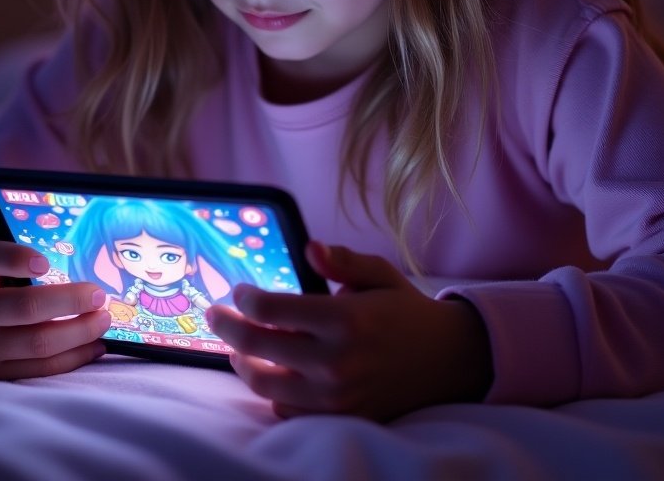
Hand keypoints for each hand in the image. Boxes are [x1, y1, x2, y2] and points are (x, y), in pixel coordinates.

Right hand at [0, 217, 112, 379]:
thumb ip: (4, 232)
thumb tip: (20, 209)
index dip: (14, 257)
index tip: (45, 260)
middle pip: (25, 307)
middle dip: (69, 300)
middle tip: (99, 293)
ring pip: (37, 342)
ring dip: (79, 331)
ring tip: (105, 318)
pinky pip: (39, 370)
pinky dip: (73, 358)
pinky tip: (95, 344)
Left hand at [206, 241, 492, 419]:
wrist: (448, 360)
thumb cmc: (406, 310)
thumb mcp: (379, 274)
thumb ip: (341, 260)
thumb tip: (308, 247)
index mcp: (344, 318)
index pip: (271, 310)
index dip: (245, 298)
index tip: (240, 289)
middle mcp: (336, 360)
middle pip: (257, 346)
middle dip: (226, 327)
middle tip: (214, 314)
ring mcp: (337, 395)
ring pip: (265, 383)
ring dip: (241, 362)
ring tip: (234, 346)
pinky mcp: (341, 416)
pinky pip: (288, 410)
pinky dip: (270, 391)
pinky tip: (265, 372)